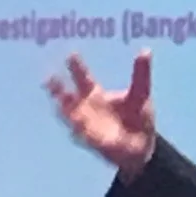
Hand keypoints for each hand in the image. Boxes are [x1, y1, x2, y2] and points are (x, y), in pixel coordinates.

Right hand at [46, 51, 155, 177]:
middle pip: (69, 96)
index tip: (71, 54)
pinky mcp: (93, 143)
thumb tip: (146, 50)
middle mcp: (86, 108)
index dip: (76, 67)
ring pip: (70, 117)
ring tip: (58, 104)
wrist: (142, 146)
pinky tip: (77, 129)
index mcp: (95, 94)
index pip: (83, 78)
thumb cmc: (137, 117)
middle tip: (49, 78)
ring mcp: (86, 126)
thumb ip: (141, 74)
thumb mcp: (141, 94)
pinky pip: (84, 137)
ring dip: (65, 112)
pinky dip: (81, 133)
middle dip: (60, 89)